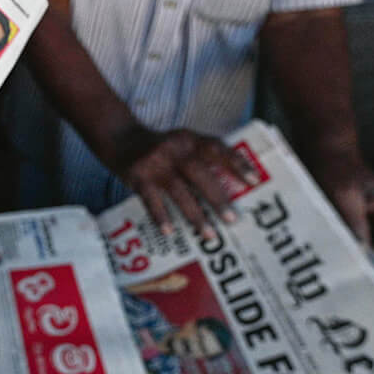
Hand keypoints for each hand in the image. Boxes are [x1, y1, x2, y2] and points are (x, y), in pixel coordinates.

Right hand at [112, 127, 258, 235]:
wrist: (119, 138)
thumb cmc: (160, 148)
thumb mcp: (181, 143)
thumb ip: (201, 158)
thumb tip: (232, 189)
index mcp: (189, 139)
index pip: (217, 147)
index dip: (236, 162)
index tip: (253, 180)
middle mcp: (173, 148)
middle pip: (199, 173)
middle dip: (217, 197)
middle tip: (232, 219)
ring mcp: (154, 163)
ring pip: (178, 191)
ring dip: (195, 214)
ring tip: (209, 234)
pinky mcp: (137, 176)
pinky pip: (151, 201)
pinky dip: (161, 217)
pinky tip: (170, 232)